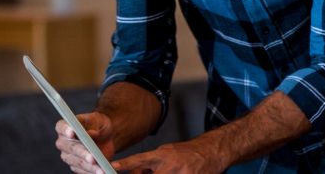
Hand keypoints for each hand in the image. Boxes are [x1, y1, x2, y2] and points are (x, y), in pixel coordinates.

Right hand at [55, 112, 117, 173]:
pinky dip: (94, 172)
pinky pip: (84, 171)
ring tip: (102, 169)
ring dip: (90, 167)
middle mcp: (63, 142)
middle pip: (71, 148)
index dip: (66, 130)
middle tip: (92, 158)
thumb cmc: (99, 125)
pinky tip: (104, 171)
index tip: (72, 133)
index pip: (62, 127)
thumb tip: (90, 134)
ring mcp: (68, 156)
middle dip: (82, 153)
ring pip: (78, 162)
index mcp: (64, 126)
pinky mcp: (77, 167)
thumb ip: (92, 124)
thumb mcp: (98, 119)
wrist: (106, 136)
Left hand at [113, 139, 227, 173]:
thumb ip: (149, 164)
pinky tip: (177, 173)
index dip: (126, 164)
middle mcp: (170, 165)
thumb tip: (134, 172)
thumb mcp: (165, 153)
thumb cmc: (185, 153)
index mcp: (161, 155)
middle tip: (148, 173)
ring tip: (169, 172)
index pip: (139, 160)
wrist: (210, 152)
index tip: (113, 166)